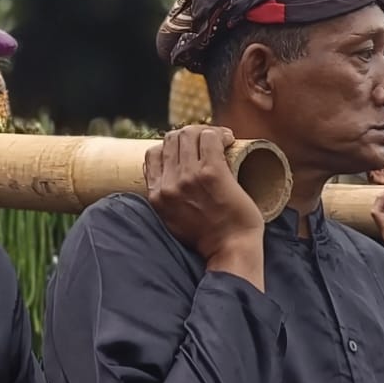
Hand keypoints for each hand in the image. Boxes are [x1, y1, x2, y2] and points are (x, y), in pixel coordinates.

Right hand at [144, 127, 264, 287]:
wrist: (230, 250)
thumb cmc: (208, 238)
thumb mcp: (171, 219)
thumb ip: (165, 199)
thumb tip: (168, 180)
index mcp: (156, 194)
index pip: (153, 153)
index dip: (170, 146)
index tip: (188, 151)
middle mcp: (169, 184)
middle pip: (171, 139)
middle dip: (189, 134)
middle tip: (209, 141)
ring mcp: (189, 177)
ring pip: (189, 134)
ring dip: (206, 132)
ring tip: (221, 139)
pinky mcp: (212, 174)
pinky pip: (210, 139)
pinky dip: (219, 134)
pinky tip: (228, 140)